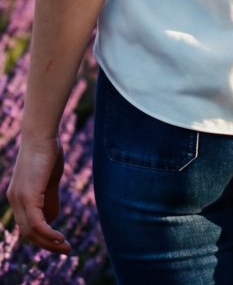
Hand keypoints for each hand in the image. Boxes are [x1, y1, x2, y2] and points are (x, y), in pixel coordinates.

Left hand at [6, 135, 71, 254]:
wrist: (42, 134)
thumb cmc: (48, 151)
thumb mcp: (50, 179)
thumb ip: (50, 198)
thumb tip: (52, 219)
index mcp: (18, 196)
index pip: (27, 225)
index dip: (42, 237)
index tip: (58, 241)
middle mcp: (15, 200)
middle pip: (27, 234)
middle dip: (47, 245)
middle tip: (65, 250)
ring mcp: (19, 199)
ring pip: (31, 233)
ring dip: (49, 244)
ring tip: (66, 248)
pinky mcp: (29, 196)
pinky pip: (37, 224)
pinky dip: (49, 235)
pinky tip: (60, 238)